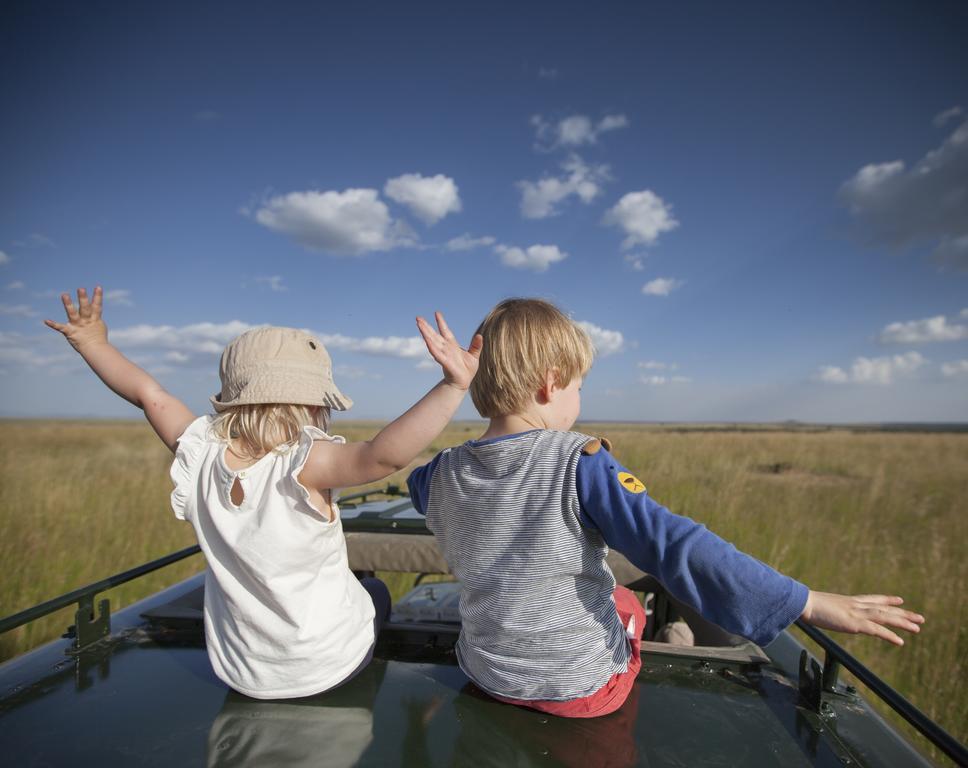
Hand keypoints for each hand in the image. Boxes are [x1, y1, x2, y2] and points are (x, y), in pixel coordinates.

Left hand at [44, 286, 108, 351]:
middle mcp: (86, 320)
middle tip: (81, 289)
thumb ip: (96, 317)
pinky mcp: (70, 332)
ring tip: (64, 294)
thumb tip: (97, 309)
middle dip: (83, 298)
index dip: (98, 296)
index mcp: (95, 319)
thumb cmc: (98, 339)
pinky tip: (46, 321)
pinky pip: (60, 328)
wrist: (95, 351)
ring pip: (73, 313)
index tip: (98, 287)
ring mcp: (78, 326)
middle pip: (85, 308)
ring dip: (68, 304)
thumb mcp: (100, 326)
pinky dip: (53, 324)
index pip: (97, 306)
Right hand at [416, 311, 482, 390]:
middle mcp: (445, 348)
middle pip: (434, 334)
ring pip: (432, 341)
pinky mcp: (444, 362)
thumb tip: (479, 335)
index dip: (441, 322)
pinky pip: (436, 353)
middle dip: (426, 326)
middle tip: (418, 317)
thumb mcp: (474, 355)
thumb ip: (476, 346)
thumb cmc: (467, 370)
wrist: (463, 383)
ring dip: (425, 333)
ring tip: (418, 324)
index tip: (436, 313)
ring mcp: (444, 354)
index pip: (445, 331)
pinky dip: (431, 346)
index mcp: (452, 345)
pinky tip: (426, 339)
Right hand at [800, 591, 923, 645]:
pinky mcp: (853, 623)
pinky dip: (889, 635)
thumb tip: (818, 612)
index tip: (900, 600)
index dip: (887, 600)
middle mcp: (855, 605)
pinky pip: (876, 630)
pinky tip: (900, 642)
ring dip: (902, 622)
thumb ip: (825, 609)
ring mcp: (855, 613)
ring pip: (885, 617)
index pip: (872, 599)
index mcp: (848, 601)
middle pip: (884, 608)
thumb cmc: (804, 604)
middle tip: (919, 618)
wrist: (801, 603)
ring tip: (918, 628)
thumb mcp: (818, 606)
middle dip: (903, 613)